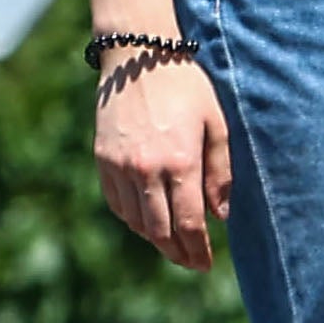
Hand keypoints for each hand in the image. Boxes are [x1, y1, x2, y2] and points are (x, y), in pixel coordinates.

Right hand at [95, 58, 234, 269]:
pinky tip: (147, 223)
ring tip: (174, 247)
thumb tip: (220, 215)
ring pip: (136, 220)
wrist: (139, 58)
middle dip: (178, 252)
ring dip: (155, 239)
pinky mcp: (102, 160)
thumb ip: (221, 171)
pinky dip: (132, 219)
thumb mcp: (217, 123)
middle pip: (159, 230)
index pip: (189, 222)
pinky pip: (117, 203)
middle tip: (193, 263)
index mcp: (180, 162)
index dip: (198, 248)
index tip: (207, 263)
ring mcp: (119, 167)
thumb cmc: (187, 87)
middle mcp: (146, 170)